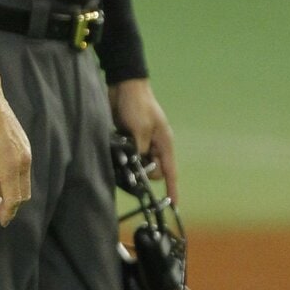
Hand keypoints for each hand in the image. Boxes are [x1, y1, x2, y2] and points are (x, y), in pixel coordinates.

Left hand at [0, 53, 32, 223]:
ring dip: (13, 193)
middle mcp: (24, 161)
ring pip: (24, 182)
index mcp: (11, 166)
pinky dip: (15, 180)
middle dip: (12, 206)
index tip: (0, 222)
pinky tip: (0, 180)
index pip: (13, 198)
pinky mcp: (24, 145)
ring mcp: (26, 152)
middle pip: (23, 194)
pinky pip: (23, 170)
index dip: (7, 213)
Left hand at [109, 78, 177, 202]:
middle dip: (145, 172)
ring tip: (122, 156)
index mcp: (164, 142)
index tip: (172, 204)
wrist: (122, 85)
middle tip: (132, 164)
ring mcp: (141, 142)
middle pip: (153, 170)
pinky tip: (116, 155)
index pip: (170, 171)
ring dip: (132, 165)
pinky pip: (128, 156)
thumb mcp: (140, 128)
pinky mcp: (128, 139)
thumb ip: (140, 149)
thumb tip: (137, 167)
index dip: (172, 188)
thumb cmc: (136, 104)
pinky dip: (124, 158)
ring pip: (139, 164)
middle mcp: (155, 145)